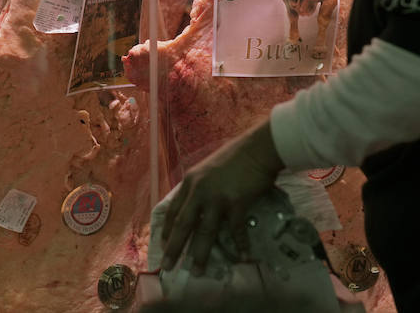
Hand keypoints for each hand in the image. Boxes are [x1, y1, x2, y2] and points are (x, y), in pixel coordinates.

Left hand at [159, 120, 284, 274]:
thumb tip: (195, 206)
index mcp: (190, 182)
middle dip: (175, 248)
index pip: (173, 210)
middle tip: (169, 267)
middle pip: (183, 224)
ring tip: (197, 271)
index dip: (167, 230)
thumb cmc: (234, 157)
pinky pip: (236, 230)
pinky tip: (243, 258)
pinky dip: (240, 245)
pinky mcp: (236, 203)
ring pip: (205, 232)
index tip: (163, 245)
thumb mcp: (206, 168)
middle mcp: (199, 191)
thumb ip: (198, 186)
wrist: (257, 148)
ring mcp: (217, 198)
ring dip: (200, 254)